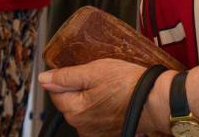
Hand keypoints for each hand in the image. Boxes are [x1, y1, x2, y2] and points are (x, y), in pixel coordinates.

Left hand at [39, 58, 154, 136]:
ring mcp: (95, 131)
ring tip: (109, 85)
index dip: (66, 76)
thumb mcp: (93, 71)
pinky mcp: (108, 132)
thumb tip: (44, 78)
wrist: (155, 100)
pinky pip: (97, 115)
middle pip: (70, 101)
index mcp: (74, 111)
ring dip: (91, 96)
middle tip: (98, 75)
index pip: (55, 91)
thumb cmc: (128, 84)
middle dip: (79, 87)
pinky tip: (114, 96)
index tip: (81, 69)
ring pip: (84, 108)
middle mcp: (82, 126)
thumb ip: (65, 76)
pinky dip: (102, 105)